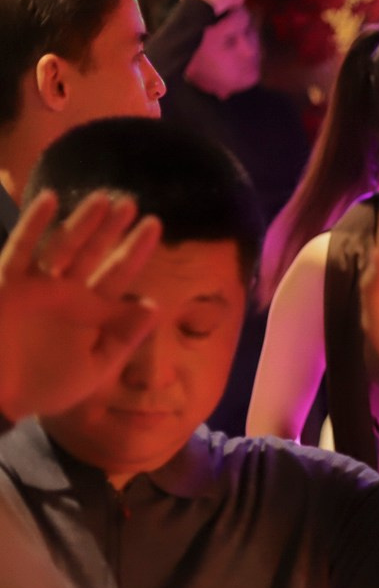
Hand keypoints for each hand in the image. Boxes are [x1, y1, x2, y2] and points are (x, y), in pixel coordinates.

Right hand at [0, 191, 161, 421]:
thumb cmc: (42, 387)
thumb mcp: (93, 369)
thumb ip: (122, 338)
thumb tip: (152, 305)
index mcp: (91, 310)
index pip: (119, 273)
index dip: (135, 249)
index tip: (154, 223)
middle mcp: (66, 291)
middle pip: (93, 252)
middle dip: (111, 229)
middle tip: (131, 202)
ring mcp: (36, 285)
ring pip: (62, 246)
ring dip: (81, 223)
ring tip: (102, 199)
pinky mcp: (6, 283)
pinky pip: (19, 250)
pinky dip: (32, 225)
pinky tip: (49, 199)